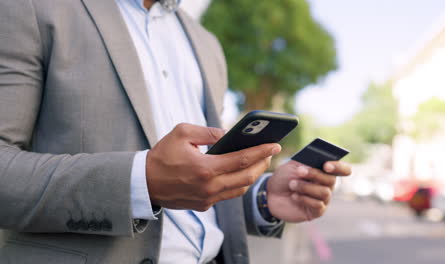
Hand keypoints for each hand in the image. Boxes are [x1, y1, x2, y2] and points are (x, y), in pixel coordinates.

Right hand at [146, 123, 280, 210]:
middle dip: (262, 163)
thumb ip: (209, 132)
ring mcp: (207, 199)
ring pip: (240, 188)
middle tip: (269, 152)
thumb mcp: (182, 133)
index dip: (261, 151)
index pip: (242, 159)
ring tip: (258, 161)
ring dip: (252, 175)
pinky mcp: (204, 205)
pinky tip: (242, 172)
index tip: (275, 145)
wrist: (144, 182)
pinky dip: (239, 183)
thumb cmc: (162, 155)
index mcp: (205, 168)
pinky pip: (228, 195)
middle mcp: (209, 187)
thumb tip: (229, 134)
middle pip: (246, 177)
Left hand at [267, 160, 350, 221]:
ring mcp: (323, 199)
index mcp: (325, 170)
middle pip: (332, 180)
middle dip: (315, 174)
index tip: (326, 165)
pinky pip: (318, 205)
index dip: (338, 167)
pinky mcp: (317, 212)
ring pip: (324, 192)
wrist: (271, 194)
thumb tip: (319, 162)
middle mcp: (327, 185)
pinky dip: (304, 199)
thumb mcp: (292, 165)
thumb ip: (306, 162)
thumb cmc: (284, 177)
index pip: (343, 169)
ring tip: (292, 185)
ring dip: (306, 187)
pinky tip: (294, 196)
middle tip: (299, 171)